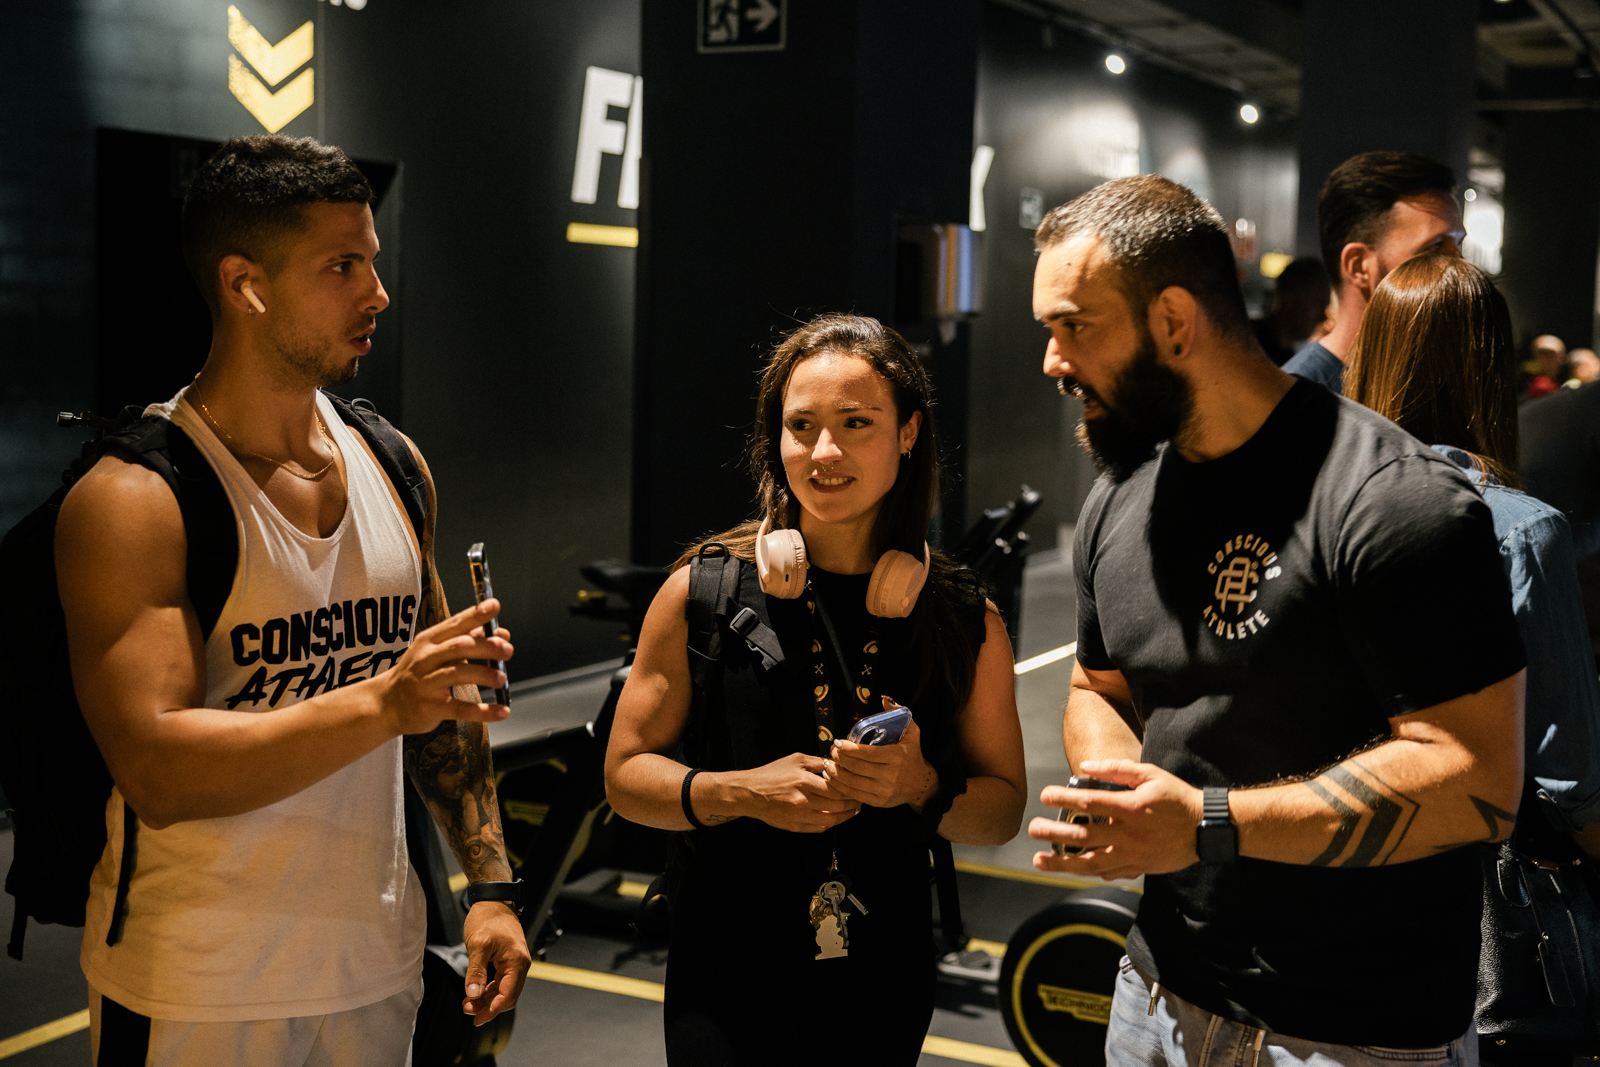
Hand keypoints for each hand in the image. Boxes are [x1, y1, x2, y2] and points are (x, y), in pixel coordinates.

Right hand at [379, 600, 515, 734]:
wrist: (385, 704)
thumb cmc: (419, 673)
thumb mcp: (438, 652)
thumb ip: (470, 641)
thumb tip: (502, 634)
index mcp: (430, 641)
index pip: (455, 624)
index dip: (476, 615)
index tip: (495, 606)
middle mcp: (426, 659)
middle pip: (459, 647)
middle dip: (486, 647)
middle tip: (507, 650)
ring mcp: (426, 683)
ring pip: (457, 674)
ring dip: (483, 675)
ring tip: (501, 679)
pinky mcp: (429, 708)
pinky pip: (459, 708)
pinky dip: (483, 711)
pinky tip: (502, 711)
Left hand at [461, 899, 531, 1026]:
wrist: (493, 899)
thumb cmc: (488, 917)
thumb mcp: (478, 945)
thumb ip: (476, 971)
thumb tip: (473, 994)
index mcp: (517, 961)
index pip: (507, 995)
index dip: (492, 1010)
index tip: (477, 1018)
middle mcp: (520, 963)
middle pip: (508, 996)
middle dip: (489, 1006)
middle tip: (468, 1010)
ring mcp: (515, 961)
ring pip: (504, 990)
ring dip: (488, 999)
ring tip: (468, 1002)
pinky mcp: (508, 959)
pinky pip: (501, 981)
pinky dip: (489, 989)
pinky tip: (476, 991)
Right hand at [727, 753, 861, 832]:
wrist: (750, 793)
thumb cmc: (770, 774)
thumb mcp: (795, 760)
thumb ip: (817, 762)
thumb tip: (836, 764)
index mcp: (804, 782)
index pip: (837, 788)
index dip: (851, 788)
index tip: (858, 786)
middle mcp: (803, 801)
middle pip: (837, 806)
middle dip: (852, 803)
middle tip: (860, 798)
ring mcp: (799, 817)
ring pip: (831, 820)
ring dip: (845, 816)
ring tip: (853, 810)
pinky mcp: (795, 827)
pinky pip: (819, 828)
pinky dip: (830, 823)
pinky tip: (835, 817)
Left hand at [826, 702, 938, 809]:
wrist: (920, 785)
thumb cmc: (912, 755)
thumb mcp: (912, 733)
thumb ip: (898, 713)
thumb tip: (884, 699)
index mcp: (897, 757)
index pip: (868, 753)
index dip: (850, 749)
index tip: (838, 742)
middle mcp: (890, 775)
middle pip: (857, 768)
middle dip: (840, 759)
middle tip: (831, 750)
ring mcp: (883, 791)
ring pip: (853, 782)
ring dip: (836, 772)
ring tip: (828, 763)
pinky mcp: (877, 802)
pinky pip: (854, 794)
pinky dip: (840, 786)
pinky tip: (833, 777)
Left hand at [1028, 759, 1202, 879]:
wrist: (1205, 829)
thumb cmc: (1176, 797)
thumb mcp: (1150, 774)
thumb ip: (1117, 769)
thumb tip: (1085, 766)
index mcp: (1131, 807)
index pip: (1090, 801)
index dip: (1064, 797)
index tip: (1045, 795)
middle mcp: (1129, 834)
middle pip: (1083, 834)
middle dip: (1054, 832)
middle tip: (1033, 829)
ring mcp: (1133, 854)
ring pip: (1091, 862)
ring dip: (1062, 862)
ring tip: (1040, 860)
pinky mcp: (1139, 868)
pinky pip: (1109, 873)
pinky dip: (1088, 872)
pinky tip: (1071, 868)